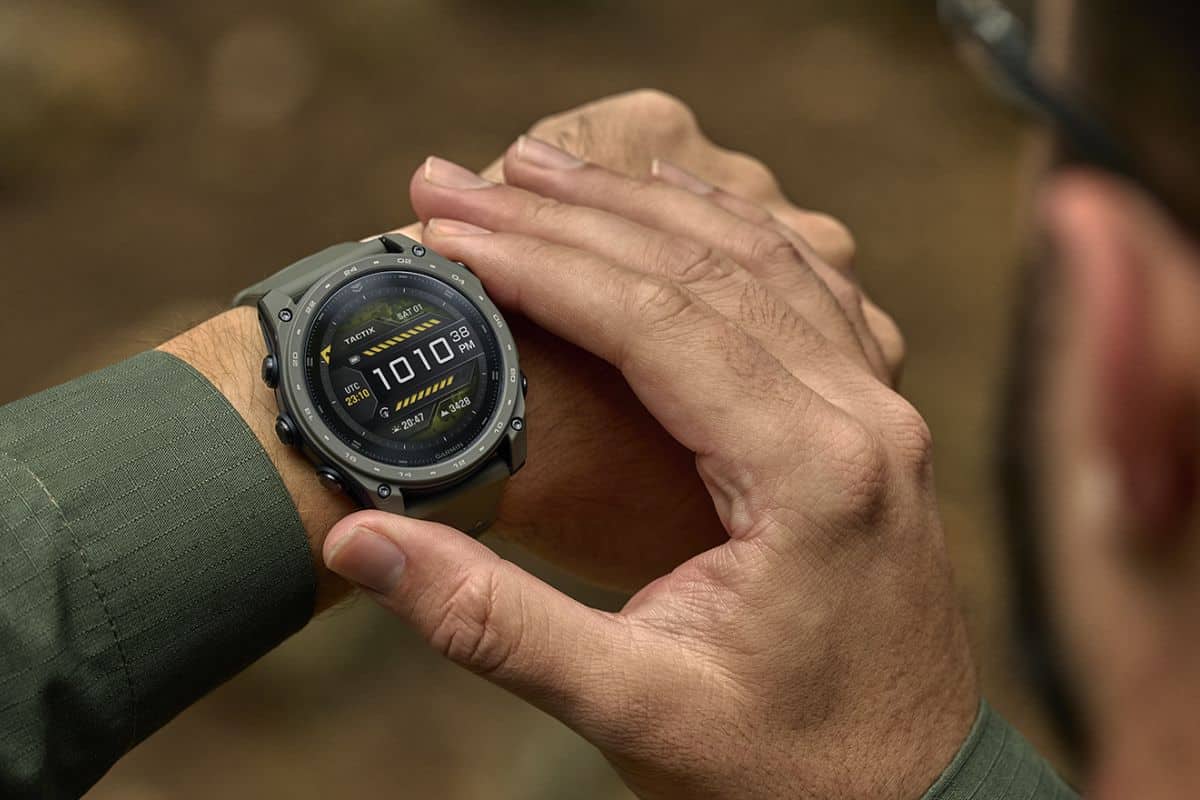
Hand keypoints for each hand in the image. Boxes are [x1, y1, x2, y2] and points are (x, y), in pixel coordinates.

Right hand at [323, 142, 975, 797]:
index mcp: (813, 475)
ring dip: (642, 205)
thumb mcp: (632, 709)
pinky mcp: (872, 424)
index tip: (446, 231)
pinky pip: (797, 292)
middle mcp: (863, 419)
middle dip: (570, 215)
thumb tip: (358, 543)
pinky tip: (667, 205)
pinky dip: (720, 235)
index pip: (658, 323)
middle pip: (704, 267)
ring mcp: (879, 412)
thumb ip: (493, 624)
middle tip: (459, 181)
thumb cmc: (783, 771)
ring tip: (540, 171)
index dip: (540, 267)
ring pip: (757, 260)